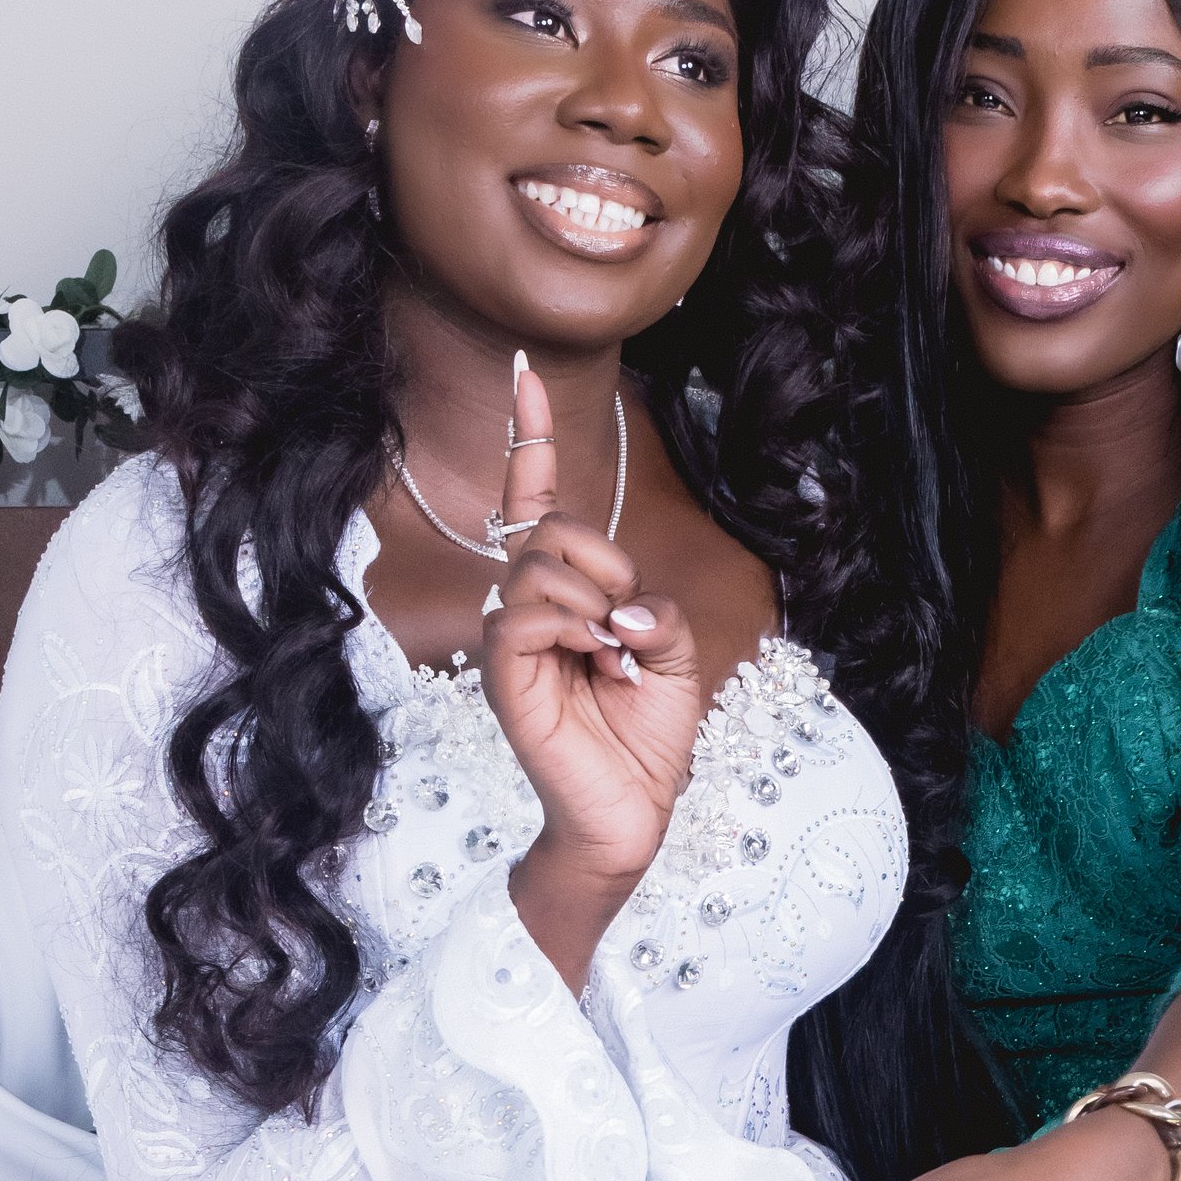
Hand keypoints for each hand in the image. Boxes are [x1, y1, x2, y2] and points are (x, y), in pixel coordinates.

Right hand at [481, 360, 701, 946]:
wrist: (631, 812)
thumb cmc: (647, 735)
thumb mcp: (678, 655)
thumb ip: (658, 607)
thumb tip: (622, 605)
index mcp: (566, 593)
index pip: (536, 500)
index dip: (532, 434)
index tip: (522, 368)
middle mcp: (525, 606)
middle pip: (549, 527)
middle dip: (603, 560)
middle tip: (627, 625)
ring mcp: (508, 640)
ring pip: (538, 564)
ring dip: (595, 600)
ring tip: (613, 654)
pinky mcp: (502, 675)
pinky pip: (524, 612)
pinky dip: (574, 626)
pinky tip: (596, 660)